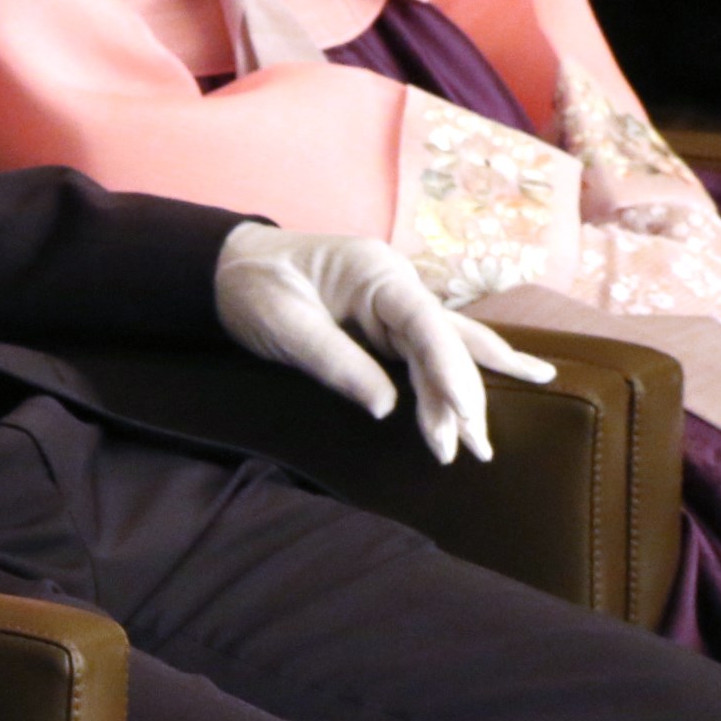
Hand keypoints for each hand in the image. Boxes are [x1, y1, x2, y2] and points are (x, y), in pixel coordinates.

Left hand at [214, 223, 555, 463]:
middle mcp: (395, 284)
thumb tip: (386, 407)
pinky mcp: (385, 324)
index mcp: (375, 272)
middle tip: (474, 451)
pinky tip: (492, 390)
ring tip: (481, 447)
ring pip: (442, 351)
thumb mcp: (286, 324)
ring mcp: (393, 304)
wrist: (228, 269)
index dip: (450, 368)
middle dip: (460, 396)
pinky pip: (428, 352)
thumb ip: (337, 362)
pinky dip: (454, 378)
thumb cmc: (253, 288)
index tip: (464, 412)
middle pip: (443, 342)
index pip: (425, 322)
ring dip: (461, 396)